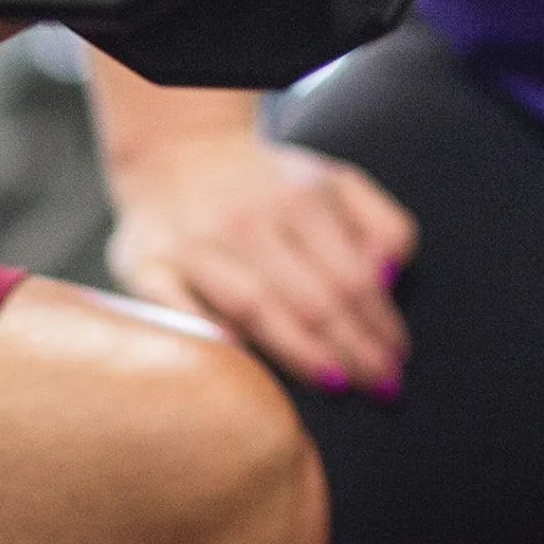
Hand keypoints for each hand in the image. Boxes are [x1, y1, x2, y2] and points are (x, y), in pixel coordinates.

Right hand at [106, 132, 416, 395]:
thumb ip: (381, 224)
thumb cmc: (269, 186)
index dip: (380, 325)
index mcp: (299, 198)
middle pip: (312, 298)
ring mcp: (195, 242)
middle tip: (380, 389)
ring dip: (301, 352)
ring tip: (335, 383)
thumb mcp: (337, 182)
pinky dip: (209, 332)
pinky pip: (177, 306)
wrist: (178, 154)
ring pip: (256, 305)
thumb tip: (390, 276)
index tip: (396, 363)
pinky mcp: (147, 265)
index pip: (352, 277)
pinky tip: (242, 363)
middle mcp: (246, 218)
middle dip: (353, 351)